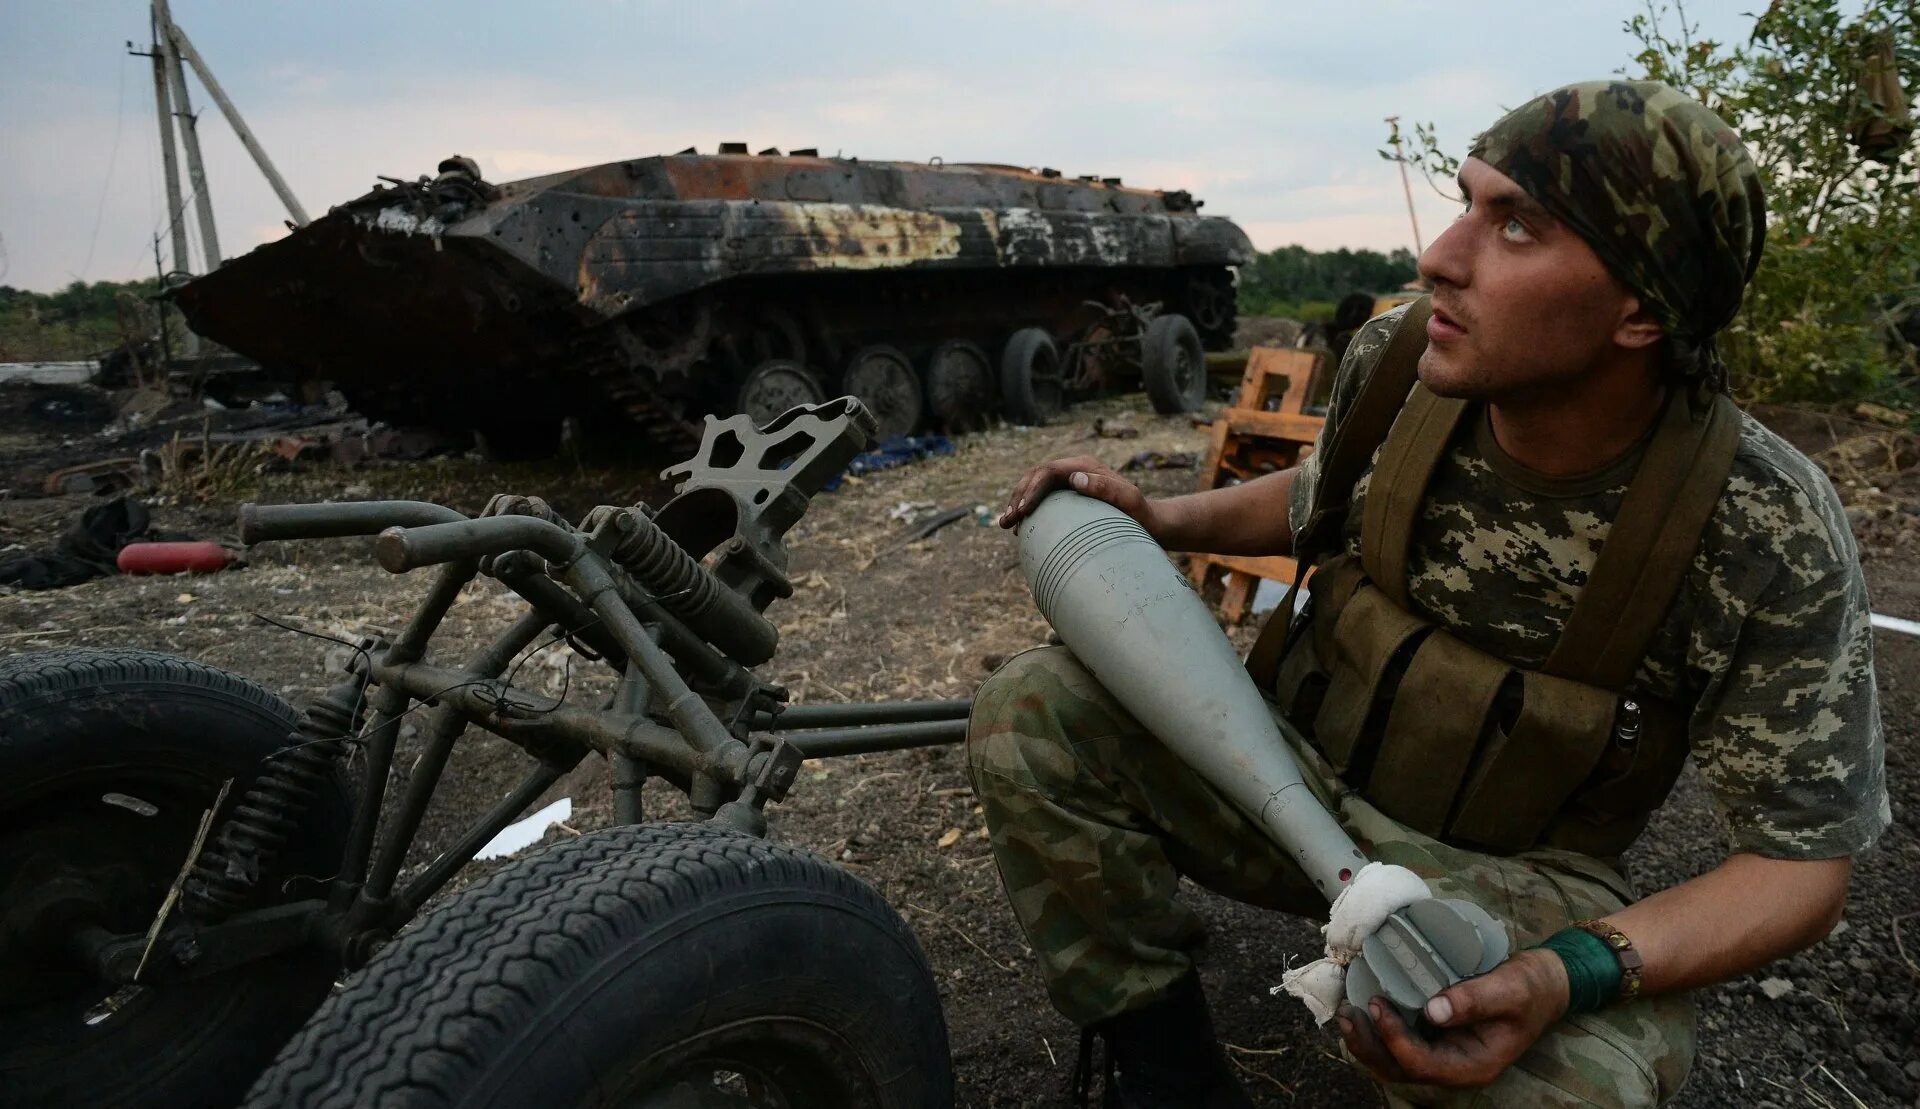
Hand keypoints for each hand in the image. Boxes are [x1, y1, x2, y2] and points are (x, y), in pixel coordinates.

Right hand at [997, 456, 1159, 535]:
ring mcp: (1071, 483)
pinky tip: (1019, 527)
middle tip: (1007, 520)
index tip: (1022, 512)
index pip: (1049, 472)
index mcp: (1086, 466)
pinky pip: (1042, 499)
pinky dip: (1027, 510)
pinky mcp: (1069, 497)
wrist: (1151, 523)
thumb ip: (1107, 488)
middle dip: (1018, 497)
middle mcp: (1076, 470)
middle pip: (1036, 477)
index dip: (1031, 490)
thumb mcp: (1131, 502)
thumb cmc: (1142, 516)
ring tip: (1006, 524)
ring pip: (1035, 487)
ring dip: (1018, 503)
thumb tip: (1075, 480)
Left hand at [1336, 948, 1570, 1088]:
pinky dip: (1378, 1030)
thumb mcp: (1510, 989)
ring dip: (1367, 1041)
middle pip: (1401, 1070)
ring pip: (1395, 1061)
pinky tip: (1362, 1008)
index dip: (1396, 1039)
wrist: (1544, 985)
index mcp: (1473, 1065)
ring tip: (1345, 1013)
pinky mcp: (1436, 1037)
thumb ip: (1474, 1000)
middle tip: (1345, 1015)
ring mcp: (1444, 1054)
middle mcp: (1454, 1066)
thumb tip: (1433, 1010)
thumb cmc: (1530, 989)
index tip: (1378, 1005)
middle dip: (1369, 1047)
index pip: (1423, 1065)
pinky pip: (1400, 1042)